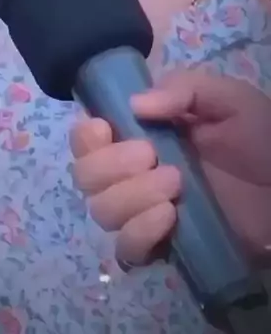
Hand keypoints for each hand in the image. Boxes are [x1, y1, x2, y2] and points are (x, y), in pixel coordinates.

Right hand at [70, 69, 270, 266]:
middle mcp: (135, 172)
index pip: (88, 137)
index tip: (104, 129)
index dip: (85, 136)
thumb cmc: (261, 138)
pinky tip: (168, 218)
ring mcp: (147, 211)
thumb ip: (185, 89)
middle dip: (109, 165)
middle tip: (151, 155)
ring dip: (129, 196)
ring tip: (174, 185)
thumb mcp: (229, 99)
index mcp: (143, 132)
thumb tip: (135, 105)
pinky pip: (127, 251)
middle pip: (86, 175)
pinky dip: (139, 233)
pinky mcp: (165, 246)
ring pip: (102, 211)